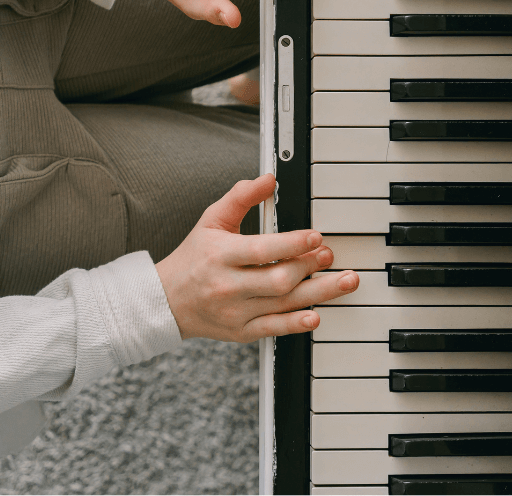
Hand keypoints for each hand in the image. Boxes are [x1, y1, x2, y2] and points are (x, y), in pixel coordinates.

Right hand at [155, 173, 358, 341]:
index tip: (316, 237)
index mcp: (221, 255)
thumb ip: (241, 197)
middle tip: (330, 256)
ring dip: (319, 293)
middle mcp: (228, 285)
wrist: (167, 301)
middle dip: (309, 268)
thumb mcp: (212, 220)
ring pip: (282, 304)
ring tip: (344, 281)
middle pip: (277, 280)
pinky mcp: (241, 332)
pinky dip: (295, 324)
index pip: (261, 250)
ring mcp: (235, 311)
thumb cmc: (194, 257)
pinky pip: (273, 329)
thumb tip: (269, 179)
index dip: (292, 244)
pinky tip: (315, 315)